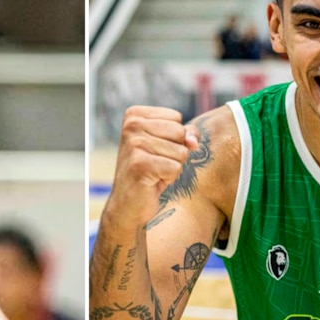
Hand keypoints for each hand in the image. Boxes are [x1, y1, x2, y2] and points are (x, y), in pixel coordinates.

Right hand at [108, 106, 199, 226]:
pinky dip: (169, 178)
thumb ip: (186, 134)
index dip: (173, 138)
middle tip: (154, 163)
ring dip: (172, 166)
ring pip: (180, 151)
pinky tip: (152, 181)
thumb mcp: (169, 145)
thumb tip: (192, 142)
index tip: (154, 150)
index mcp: (134, 115)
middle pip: (180, 133)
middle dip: (174, 152)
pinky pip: (176, 168)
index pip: (176, 118)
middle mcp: (131, 125)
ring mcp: (134, 144)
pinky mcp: (140, 164)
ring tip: (153, 172)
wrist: (127, 205)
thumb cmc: (150, 171)